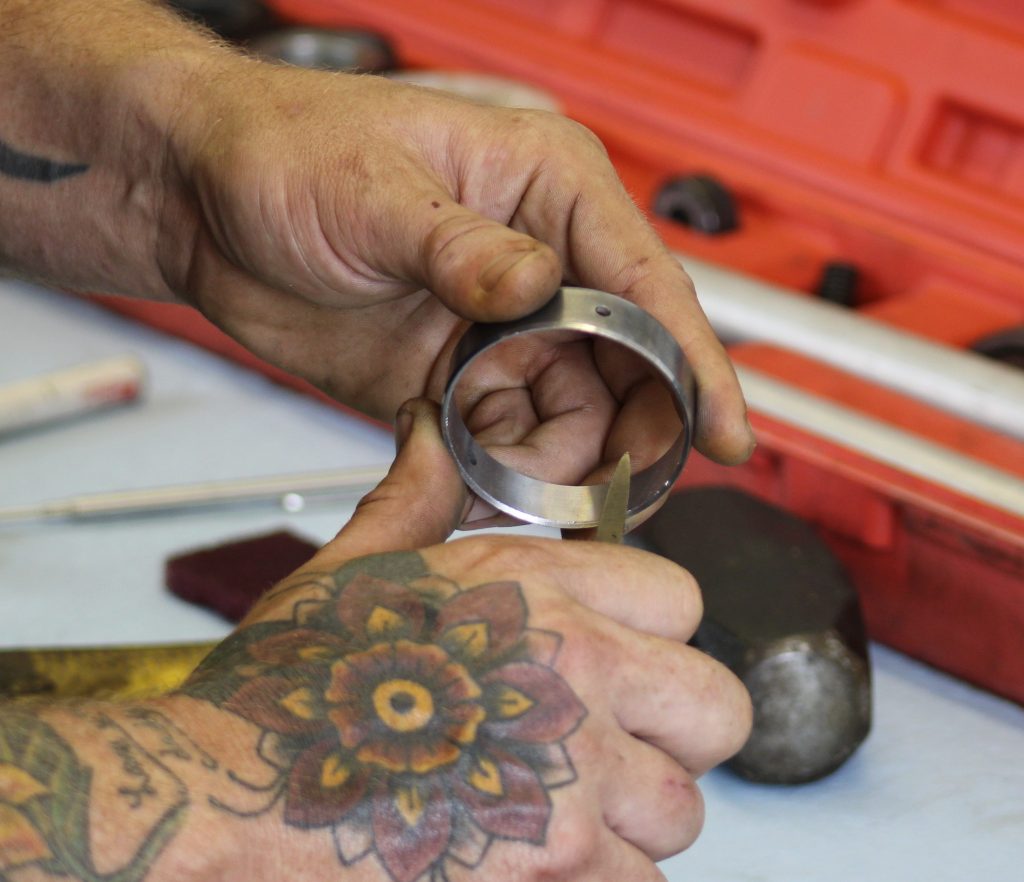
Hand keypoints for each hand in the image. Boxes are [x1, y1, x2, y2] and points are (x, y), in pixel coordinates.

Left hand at [160, 60, 753, 490]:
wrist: (204, 203)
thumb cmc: (287, 152)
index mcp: (545, 190)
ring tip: (519, 474)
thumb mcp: (375, 190)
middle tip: (615, 485)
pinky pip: (504, 435)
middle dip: (630, 428)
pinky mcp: (452, 375)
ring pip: (570, 410)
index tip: (731, 434)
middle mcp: (537, 261)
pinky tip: (478, 468)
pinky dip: (502, 465)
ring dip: (558, 455)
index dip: (694, 363)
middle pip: (625, 361)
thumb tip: (533, 286)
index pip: (645, 282)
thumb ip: (462, 246)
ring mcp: (496, 325)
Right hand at [183, 400, 750, 880]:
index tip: (622, 662)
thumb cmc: (284, 688)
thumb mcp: (351, 568)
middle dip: (678, 734)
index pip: (680, 597)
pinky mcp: (556, 870)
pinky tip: (529, 860)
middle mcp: (572, 669)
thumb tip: (426, 431)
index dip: (654, 634)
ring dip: (633, 821)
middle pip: (717, 706)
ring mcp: (573, 775)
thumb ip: (415, 496)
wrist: (221, 792)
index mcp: (533, 586)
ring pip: (681, 811)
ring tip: (561, 811)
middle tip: (620, 747)